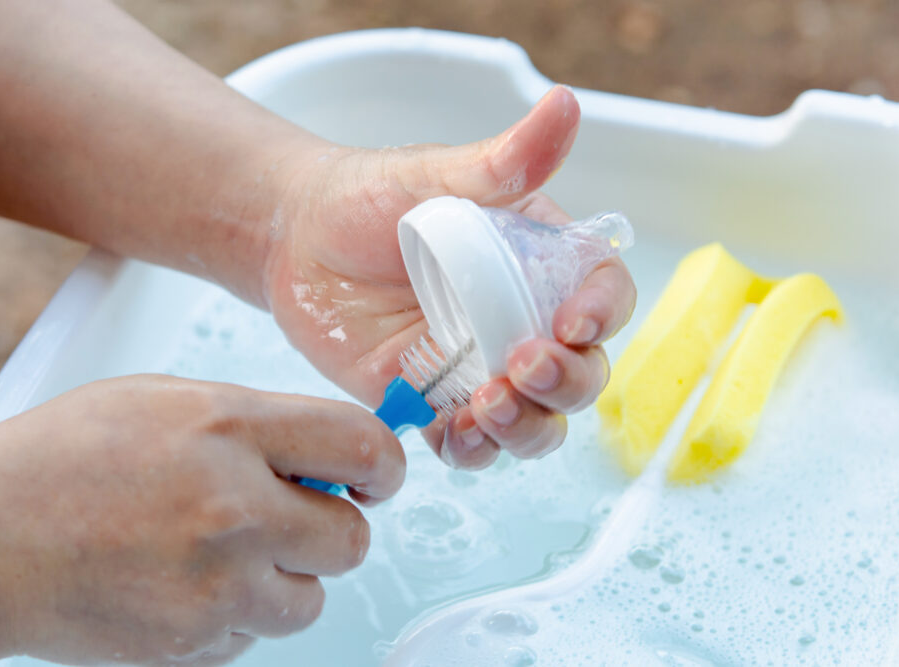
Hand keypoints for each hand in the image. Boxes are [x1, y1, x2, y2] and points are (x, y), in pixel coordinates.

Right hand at [0, 375, 403, 665]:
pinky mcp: (194, 644)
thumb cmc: (61, 461)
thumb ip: (258, 423)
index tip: (376, 475)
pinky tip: (188, 582)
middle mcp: (232, 510)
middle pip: (353, 539)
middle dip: (334, 527)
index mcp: (228, 429)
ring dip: (286, 578)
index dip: (384, 464)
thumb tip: (327, 451)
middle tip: (295, 515)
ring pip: (311, 598)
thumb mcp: (167, 400)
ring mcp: (214, 587)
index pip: (362, 446)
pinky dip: (240, 614)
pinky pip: (258, 635)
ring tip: (226, 551)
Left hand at [263, 86, 636, 468]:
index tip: (575, 319)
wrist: (294, 241)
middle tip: (523, 365)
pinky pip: (471, 445)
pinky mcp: (435, 402)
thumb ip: (503, 159)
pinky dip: (474, 450)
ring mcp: (479, 367)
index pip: (602, 292)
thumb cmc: (366, 197)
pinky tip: (457, 433)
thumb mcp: (433, 175)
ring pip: (537, 421)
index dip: (604, 312)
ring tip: (488, 406)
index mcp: (536, 262)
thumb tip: (565, 104)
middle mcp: (519, 320)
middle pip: (582, 370)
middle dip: (567, 381)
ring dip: (528, 426)